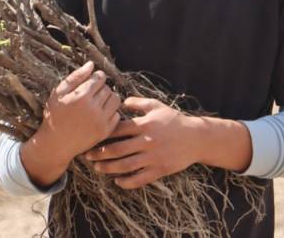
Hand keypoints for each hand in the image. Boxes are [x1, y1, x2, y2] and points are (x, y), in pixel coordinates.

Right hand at [19, 61, 121, 188]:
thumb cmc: (54, 115)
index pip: (100, 78)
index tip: (89, 83)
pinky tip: (99, 115)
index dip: (95, 78)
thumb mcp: (58, 93)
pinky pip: (117, 115)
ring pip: (115, 100)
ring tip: (97, 103)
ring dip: (108, 99)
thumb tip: (91, 64)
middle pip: (108, 88)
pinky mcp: (105, 131)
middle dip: (101, 88)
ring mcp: (101, 121)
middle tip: (90, 95)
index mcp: (81, 96)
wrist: (56, 144)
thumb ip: (75, 77)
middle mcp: (93, 108)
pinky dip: (110, 113)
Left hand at [82, 96, 203, 189]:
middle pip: (118, 149)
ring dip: (109, 168)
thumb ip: (138, 103)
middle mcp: (147, 141)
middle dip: (100, 153)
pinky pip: (140, 178)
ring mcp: (153, 157)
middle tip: (87, 155)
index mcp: (145, 125)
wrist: (196, 138)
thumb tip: (121, 101)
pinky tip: (117, 182)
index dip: (103, 133)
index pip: (118, 129)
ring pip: (126, 165)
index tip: (91, 136)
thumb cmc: (174, 120)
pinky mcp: (160, 170)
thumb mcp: (157, 106)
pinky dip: (127, 182)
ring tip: (98, 168)